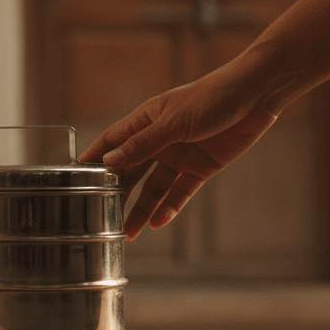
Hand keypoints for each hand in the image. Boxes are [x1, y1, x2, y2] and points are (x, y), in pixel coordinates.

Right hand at [80, 64, 278, 239]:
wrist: (256, 96)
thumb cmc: (212, 97)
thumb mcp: (174, 121)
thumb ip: (143, 143)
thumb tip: (109, 160)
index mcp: (146, 120)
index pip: (111, 142)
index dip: (93, 159)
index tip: (72, 179)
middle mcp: (159, 140)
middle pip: (131, 171)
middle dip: (116, 194)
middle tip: (101, 218)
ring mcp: (179, 155)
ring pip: (153, 187)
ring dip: (141, 208)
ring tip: (128, 233)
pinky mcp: (201, 168)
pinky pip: (180, 192)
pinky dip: (169, 207)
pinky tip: (157, 223)